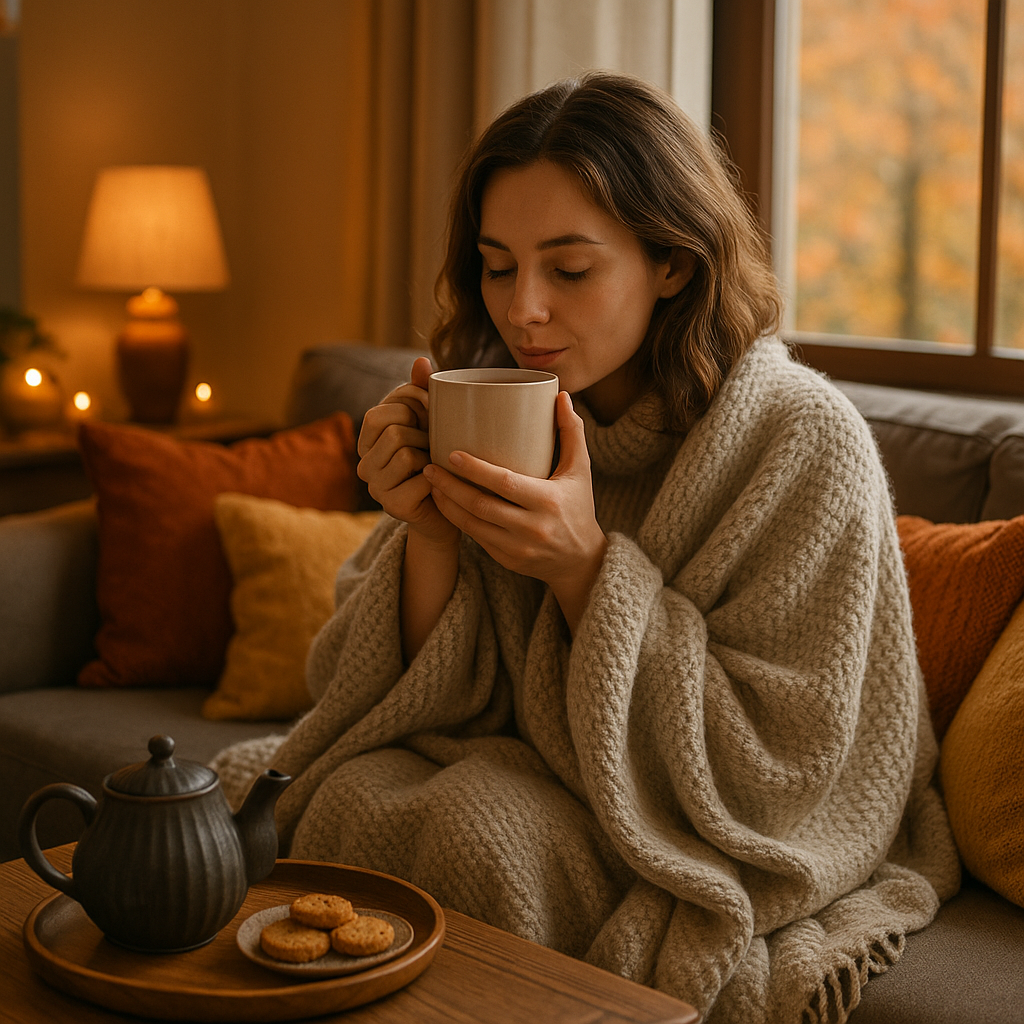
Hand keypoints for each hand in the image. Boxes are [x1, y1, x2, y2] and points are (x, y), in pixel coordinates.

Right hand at [357, 357, 459, 549]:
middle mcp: (364, 464)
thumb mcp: (430, 423)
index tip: (431, 414)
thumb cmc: (439, 461)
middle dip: (422, 432)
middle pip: (392, 429)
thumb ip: (421, 392)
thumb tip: (421, 360)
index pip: (382, 409)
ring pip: (404, 451)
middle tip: (436, 443)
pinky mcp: (393, 506)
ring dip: (430, 453)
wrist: (451, 510)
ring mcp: (375, 487)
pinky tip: (440, 482)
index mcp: (368, 440)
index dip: (412, 405)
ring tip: (436, 462)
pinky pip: (418, 476)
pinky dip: (437, 475)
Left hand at [423, 391, 607, 631]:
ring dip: (447, 505)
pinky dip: (458, 521)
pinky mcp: (507, 559)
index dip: (475, 470)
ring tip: (431, 484)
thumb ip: (571, 432)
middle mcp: (531, 527)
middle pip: (481, 505)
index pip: (505, 483)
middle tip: (429, 467)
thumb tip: (560, 396)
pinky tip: (445, 505)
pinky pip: (476, 538)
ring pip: (472, 525)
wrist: (581, 560)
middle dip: (450, 486)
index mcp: (548, 501)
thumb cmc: (578, 507)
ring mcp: (517, 548)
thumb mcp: (581, 470)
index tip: (452, 454)